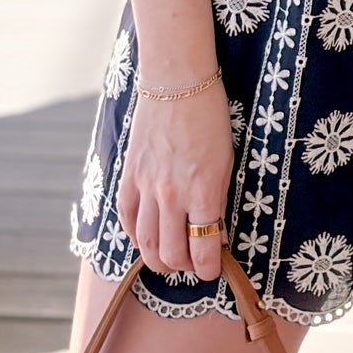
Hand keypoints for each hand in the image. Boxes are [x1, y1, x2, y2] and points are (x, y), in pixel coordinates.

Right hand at [117, 80, 234, 281]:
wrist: (177, 82)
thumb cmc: (210, 118)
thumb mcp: (225, 162)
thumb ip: (216, 200)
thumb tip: (213, 232)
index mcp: (204, 191)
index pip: (203, 249)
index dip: (208, 269)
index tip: (212, 270)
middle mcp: (172, 195)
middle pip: (171, 253)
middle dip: (184, 267)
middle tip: (192, 265)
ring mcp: (146, 186)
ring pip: (145, 243)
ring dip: (158, 259)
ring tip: (168, 260)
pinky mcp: (129, 176)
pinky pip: (127, 218)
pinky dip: (135, 235)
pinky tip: (145, 237)